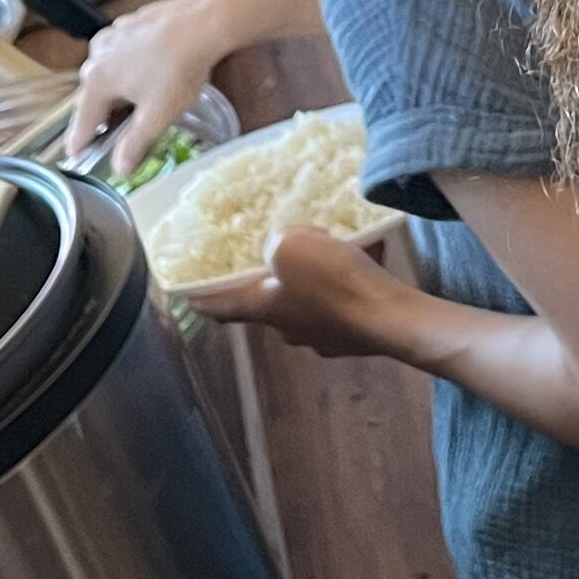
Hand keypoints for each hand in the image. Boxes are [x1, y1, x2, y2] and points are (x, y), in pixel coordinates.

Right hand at [67, 0, 259, 163]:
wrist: (205, 23)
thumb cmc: (179, 70)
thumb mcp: (156, 117)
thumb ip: (134, 145)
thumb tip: (120, 167)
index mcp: (97, 81)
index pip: (82, 122)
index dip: (80, 143)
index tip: (76, 154)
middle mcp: (98, 55)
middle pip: (95, 96)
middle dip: (104, 116)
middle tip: (116, 135)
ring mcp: (115, 35)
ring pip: (109, 72)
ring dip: (119, 91)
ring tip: (140, 106)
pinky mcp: (133, 24)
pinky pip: (124, 54)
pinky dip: (131, 69)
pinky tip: (153, 76)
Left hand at [186, 222, 408, 357]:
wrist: (390, 316)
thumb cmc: (333, 282)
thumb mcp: (293, 245)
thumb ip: (279, 242)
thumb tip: (284, 247)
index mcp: (265, 308)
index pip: (221, 307)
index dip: (202, 300)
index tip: (188, 297)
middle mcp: (289, 328)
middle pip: (269, 304)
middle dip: (272, 280)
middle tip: (281, 254)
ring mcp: (323, 336)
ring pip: (308, 302)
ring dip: (312, 280)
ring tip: (330, 252)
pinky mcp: (353, 336)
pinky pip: (341, 304)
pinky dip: (345, 285)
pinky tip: (361, 264)